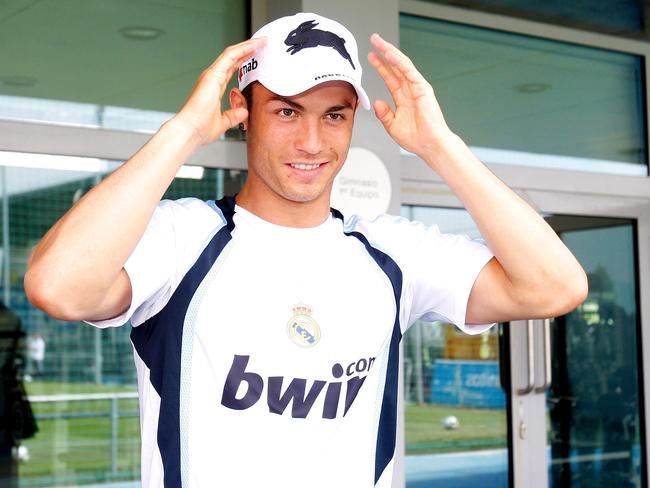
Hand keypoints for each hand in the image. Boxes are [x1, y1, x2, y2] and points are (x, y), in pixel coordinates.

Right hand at [172, 37, 265, 145]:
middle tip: (261, 44)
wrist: (190, 131)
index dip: (242, 61)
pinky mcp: (212, 75)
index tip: (254, 56)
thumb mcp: (223, 123)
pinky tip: (253, 46)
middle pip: (232, 58)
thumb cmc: (199, 129)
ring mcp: (211, 75)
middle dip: (246, 50)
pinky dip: (242, 49)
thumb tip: (243, 112)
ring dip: (247, 46)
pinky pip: (229, 57)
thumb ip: (233, 116)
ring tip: (261, 41)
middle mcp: (211, 79)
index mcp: (213, 88)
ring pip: (231, 54)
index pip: (230, 69)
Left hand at [368, 33, 452, 158]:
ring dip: (389, 52)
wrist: (429, 145)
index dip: (380, 66)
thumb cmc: (416, 138)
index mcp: (403, 98)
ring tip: (379, 42)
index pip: (390, 78)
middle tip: (374, 40)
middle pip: (395, 67)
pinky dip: (398, 61)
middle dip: (384, 53)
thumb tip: (378, 102)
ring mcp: (417, 87)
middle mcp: (410, 90)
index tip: (371, 56)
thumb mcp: (392, 126)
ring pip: (401, 64)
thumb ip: (384, 114)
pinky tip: (389, 53)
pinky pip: (408, 71)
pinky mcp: (422, 88)